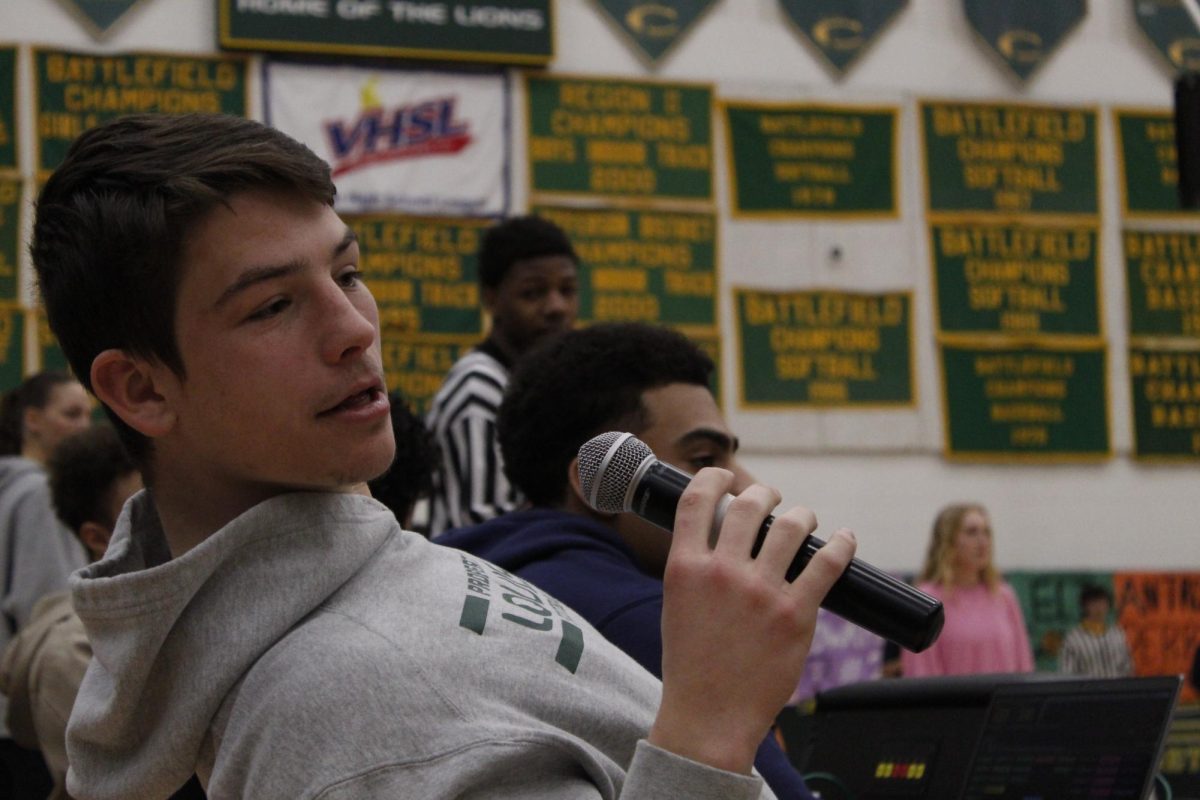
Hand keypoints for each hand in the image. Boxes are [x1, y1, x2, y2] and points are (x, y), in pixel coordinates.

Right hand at [648, 468, 855, 773]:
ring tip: (805, 521)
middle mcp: (722, 573)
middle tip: (772, 501)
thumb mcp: (676, 605)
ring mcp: (760, 593)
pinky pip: (827, 563)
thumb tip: (722, 534)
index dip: (714, 478)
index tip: (726, 478)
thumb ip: (696, 567)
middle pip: (748, 505)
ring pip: (790, 526)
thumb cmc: (692, 665)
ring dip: (801, 516)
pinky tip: (845, 538)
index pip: (695, 500)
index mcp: (685, 569)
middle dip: (764, 494)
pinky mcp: (795, 615)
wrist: (709, 717)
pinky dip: (841, 544)